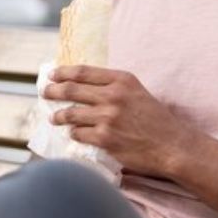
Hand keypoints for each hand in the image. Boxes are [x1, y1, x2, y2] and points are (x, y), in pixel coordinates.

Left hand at [43, 65, 198, 177]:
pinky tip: (73, 134)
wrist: (173, 146)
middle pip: (71, 89)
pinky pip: (78, 133)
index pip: (83, 71)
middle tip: (45, 93)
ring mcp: (108, 117)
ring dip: (58, 115)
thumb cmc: (156, 119)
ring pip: (71, 113)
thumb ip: (113, 87)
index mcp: (121, 80)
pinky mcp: (105, 138)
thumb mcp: (136, 92)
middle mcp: (113, 95)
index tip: (52, 74)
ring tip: (53, 117)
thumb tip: (82, 86)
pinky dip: (73, 133)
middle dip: (53, 91)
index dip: (63, 72)